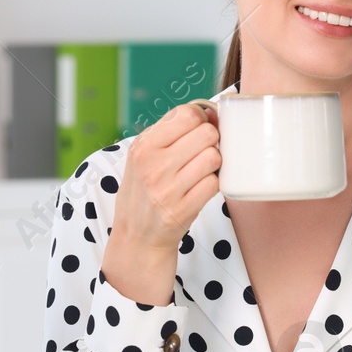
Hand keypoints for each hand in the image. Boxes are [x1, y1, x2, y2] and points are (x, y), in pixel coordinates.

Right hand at [101, 100, 220, 304]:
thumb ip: (169, 133)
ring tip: (202, 171)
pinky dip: (213, 184)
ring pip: (213, 157)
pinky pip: (214, 183)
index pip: (187, 114)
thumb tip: (209, 113)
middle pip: (206, 133)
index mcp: (143, 146)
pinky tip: (201, 188)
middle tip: (204, 151)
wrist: (136, 238)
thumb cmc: (144, 193)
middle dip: (212, 140)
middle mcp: (153, 165)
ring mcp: (167, 188)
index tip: (202, 127)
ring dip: (214, 163)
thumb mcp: (142, 157)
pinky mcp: (182, 209)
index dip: (202, 117)